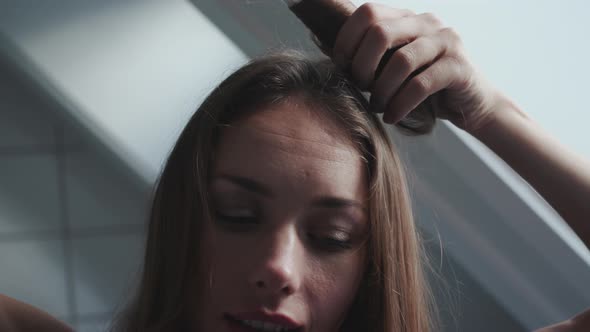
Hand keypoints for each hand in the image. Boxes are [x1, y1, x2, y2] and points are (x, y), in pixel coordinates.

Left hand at [332, 3, 506, 131]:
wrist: (474, 104)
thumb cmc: (425, 89)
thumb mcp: (395, 67)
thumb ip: (374, 57)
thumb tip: (335, 60)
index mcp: (407, 18)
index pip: (368, 12)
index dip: (347, 40)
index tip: (343, 68)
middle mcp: (427, 23)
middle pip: (380, 32)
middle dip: (362, 66)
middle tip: (361, 88)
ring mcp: (446, 41)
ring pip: (400, 61)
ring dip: (382, 90)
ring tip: (378, 107)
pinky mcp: (458, 67)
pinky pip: (420, 85)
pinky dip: (400, 104)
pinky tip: (393, 117)